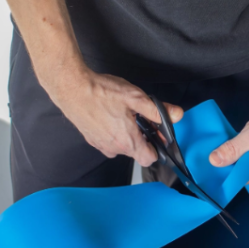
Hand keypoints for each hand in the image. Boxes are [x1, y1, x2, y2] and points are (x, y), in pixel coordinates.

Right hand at [45, 67, 182, 166]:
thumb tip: (177, 115)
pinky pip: (109, 142)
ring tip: (124, 115)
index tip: (156, 134)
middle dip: (142, 138)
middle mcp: (114, 148)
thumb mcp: (136, 97)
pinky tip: (111, 116)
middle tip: (139, 118)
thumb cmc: (102, 92)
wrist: (71, 88)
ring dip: (127, 135)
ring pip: (122, 147)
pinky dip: (114, 133)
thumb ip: (158, 110)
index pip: (149, 159)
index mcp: (127, 141)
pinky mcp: (91, 140)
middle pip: (136, 152)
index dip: (157, 148)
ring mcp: (101, 146)